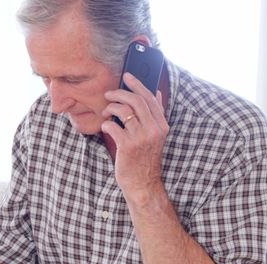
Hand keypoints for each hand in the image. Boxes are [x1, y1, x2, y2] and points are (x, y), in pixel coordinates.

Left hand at [101, 72, 168, 199]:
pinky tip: (105, 126)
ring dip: (110, 108)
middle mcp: (154, 129)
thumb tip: (156, 92)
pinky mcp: (127, 146)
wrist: (142, 184)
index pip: (150, 98)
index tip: (127, 76)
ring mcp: (141, 137)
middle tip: (108, 93)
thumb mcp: (155, 136)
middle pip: (136, 100)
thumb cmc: (144, 158)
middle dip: (119, 93)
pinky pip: (113, 125)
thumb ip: (155, 115)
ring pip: (123, 110)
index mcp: (161, 125)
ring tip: (105, 112)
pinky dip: (106, 123)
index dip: (137, 84)